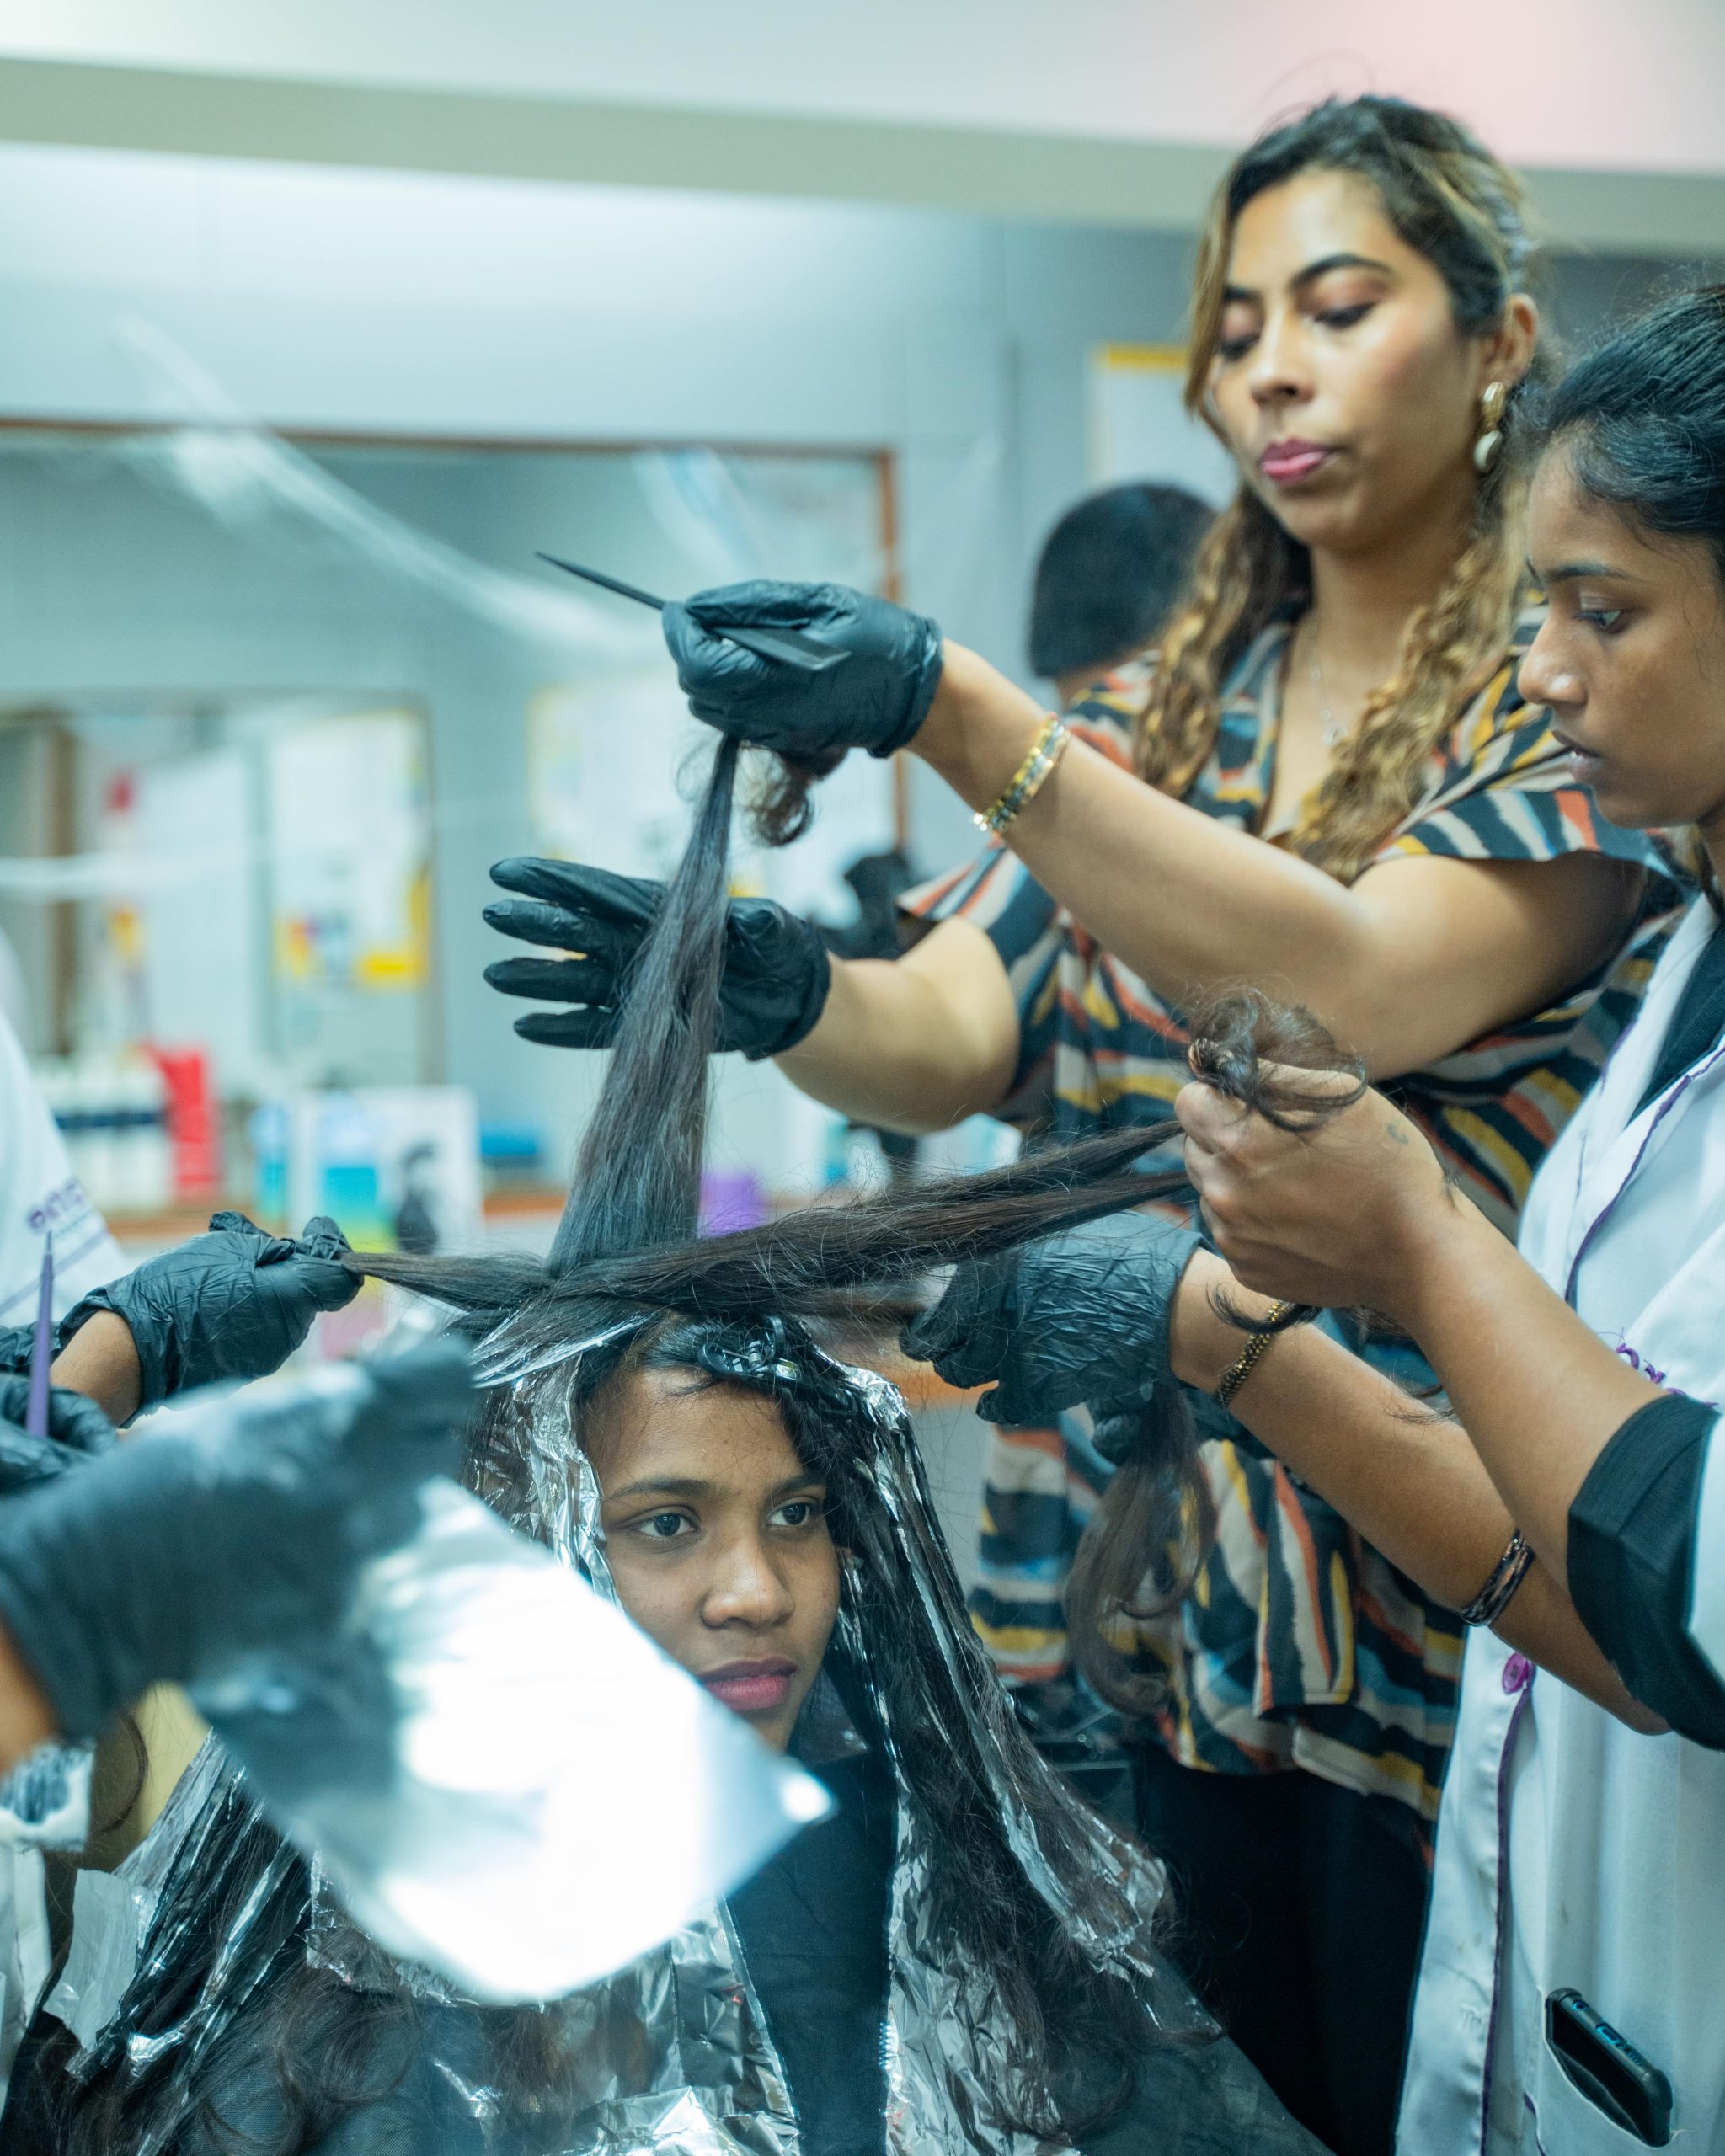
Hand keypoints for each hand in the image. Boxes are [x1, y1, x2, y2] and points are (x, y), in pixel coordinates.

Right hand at [0, 1341, 470, 1741]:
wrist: (105, 1583)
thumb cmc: (160, 1481)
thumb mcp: (242, 1412)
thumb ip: (320, 1404)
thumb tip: (373, 1396)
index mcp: (338, 1414)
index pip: (448, 1380)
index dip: (443, 1382)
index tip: (432, 1387)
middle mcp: (363, 1478)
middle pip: (437, 1450)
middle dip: (410, 1446)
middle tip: (370, 1453)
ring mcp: (357, 1550)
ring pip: (411, 1515)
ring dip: (381, 1509)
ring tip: (320, 1514)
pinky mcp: (344, 1608)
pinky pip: (372, 1575)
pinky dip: (345, 1567)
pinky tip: (294, 1565)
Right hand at [62, 1212, 359, 1410]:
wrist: (129, 1351)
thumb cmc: (177, 1291)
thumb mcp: (228, 1249)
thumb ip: (275, 1250)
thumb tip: (306, 1250)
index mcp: (292, 1303)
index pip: (342, 1279)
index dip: (334, 1249)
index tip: (314, 1229)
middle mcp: (288, 1337)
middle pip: (309, 1292)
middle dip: (288, 1266)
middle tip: (248, 1248)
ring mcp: (266, 1359)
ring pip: (282, 1312)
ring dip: (263, 1287)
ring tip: (218, 1272)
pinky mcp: (243, 1371)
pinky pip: (258, 1332)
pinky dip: (245, 1310)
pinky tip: (209, 1298)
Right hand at [485, 857, 831, 1059]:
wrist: (787, 998)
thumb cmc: (781, 950)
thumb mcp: (778, 931)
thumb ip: (762, 924)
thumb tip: (757, 919)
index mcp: (660, 911)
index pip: (598, 892)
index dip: (553, 881)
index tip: (507, 871)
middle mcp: (638, 945)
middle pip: (576, 933)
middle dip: (535, 923)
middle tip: (493, 913)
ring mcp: (637, 985)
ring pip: (576, 981)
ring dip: (536, 979)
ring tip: (495, 974)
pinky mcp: (645, 1024)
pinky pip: (594, 1028)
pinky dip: (561, 1029)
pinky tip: (524, 1026)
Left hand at [662, 580, 943, 759]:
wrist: (917, 695)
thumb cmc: (878, 637)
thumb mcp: (819, 602)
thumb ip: (754, 604)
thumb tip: (699, 607)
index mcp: (780, 674)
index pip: (699, 662)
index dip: (679, 633)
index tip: (679, 608)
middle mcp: (770, 710)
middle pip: (694, 687)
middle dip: (690, 651)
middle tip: (711, 620)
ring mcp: (775, 730)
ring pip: (708, 707)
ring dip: (708, 672)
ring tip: (736, 642)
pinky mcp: (781, 739)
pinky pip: (732, 717)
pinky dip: (728, 689)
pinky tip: (756, 666)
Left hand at [899, 1209, 1201, 1424]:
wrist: (1171, 1302)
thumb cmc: (1132, 1253)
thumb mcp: (1070, 1222)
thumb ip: (1027, 1237)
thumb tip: (1005, 1235)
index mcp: (992, 1263)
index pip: (943, 1304)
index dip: (936, 1320)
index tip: (936, 1324)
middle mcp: (988, 1308)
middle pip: (941, 1342)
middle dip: (947, 1346)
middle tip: (956, 1345)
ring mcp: (1009, 1351)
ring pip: (960, 1373)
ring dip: (965, 1371)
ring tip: (979, 1365)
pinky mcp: (1036, 1388)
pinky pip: (998, 1406)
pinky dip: (993, 1406)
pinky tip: (996, 1400)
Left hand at [1176, 1069, 1455, 1316]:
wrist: (1419, 1253)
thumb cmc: (1388, 1163)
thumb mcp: (1337, 1094)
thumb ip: (1266, 1072)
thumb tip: (1212, 1062)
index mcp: (1238, 1140)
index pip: (1188, 1101)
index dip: (1219, 1098)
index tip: (1251, 1107)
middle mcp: (1222, 1190)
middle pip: (1195, 1146)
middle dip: (1227, 1139)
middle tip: (1284, 1149)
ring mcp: (1231, 1236)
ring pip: (1211, 1190)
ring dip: (1239, 1183)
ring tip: (1299, 1188)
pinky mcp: (1245, 1270)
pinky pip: (1231, 1233)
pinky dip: (1254, 1224)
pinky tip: (1300, 1222)